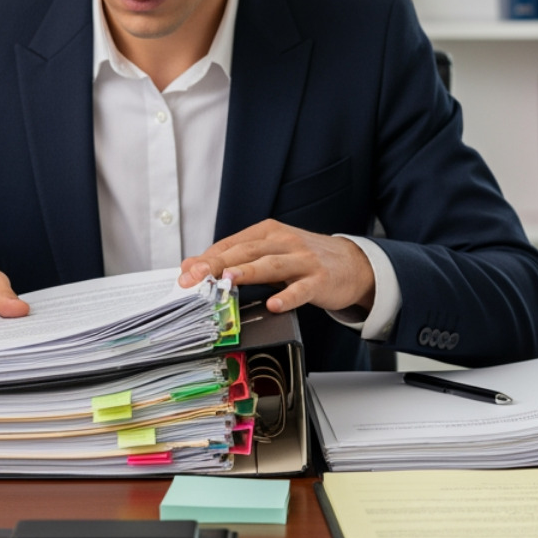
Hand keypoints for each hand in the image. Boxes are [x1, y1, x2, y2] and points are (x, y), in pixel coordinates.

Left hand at [178, 220, 375, 313]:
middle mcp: (284, 241)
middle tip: (194, 278)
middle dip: (217, 264)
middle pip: (246, 251)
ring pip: (270, 265)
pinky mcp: (319, 279)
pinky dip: (287, 297)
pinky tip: (274, 304)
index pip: (231, 243)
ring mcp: (303, 260)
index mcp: (268, 232)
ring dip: (247, 272)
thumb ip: (236, 258)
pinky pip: (301, 289)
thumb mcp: (271, 252)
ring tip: (228, 281)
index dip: (207, 258)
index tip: (185, 272)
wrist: (353, 264)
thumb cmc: (305, 259)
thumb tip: (193, 266)